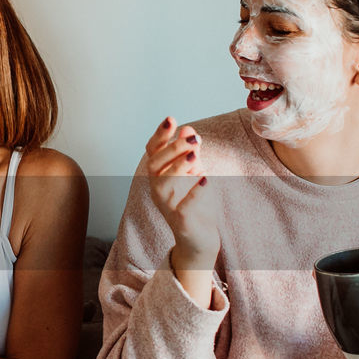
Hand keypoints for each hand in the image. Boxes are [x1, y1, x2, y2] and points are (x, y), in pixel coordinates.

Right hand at [146, 117, 219, 265]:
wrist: (199, 238)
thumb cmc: (194, 204)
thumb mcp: (194, 174)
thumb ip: (190, 153)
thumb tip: (188, 129)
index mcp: (159, 176)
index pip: (153, 152)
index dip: (160, 135)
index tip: (171, 119)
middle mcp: (158, 190)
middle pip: (154, 165)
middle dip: (170, 149)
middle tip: (191, 138)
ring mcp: (168, 207)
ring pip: (162, 185)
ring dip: (177, 168)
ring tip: (194, 155)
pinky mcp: (181, 222)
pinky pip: (183, 207)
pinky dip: (193, 193)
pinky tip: (205, 179)